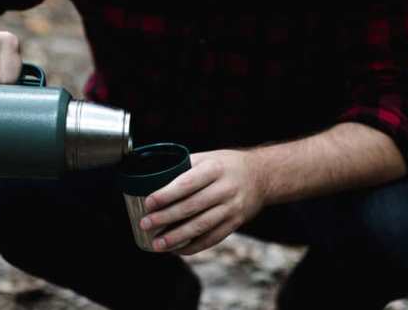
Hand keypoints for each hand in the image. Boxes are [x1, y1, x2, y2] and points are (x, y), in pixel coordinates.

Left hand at [140, 149, 265, 254]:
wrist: (262, 176)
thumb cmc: (227, 165)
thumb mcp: (209, 157)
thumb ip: (185, 166)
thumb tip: (152, 176)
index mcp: (215, 169)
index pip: (187, 183)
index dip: (167, 194)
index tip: (148, 202)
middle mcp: (225, 188)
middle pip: (192, 207)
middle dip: (166, 218)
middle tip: (146, 224)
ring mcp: (232, 208)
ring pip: (201, 226)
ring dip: (177, 237)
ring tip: (157, 244)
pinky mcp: (235, 223)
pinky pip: (212, 238)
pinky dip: (193, 246)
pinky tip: (177, 249)